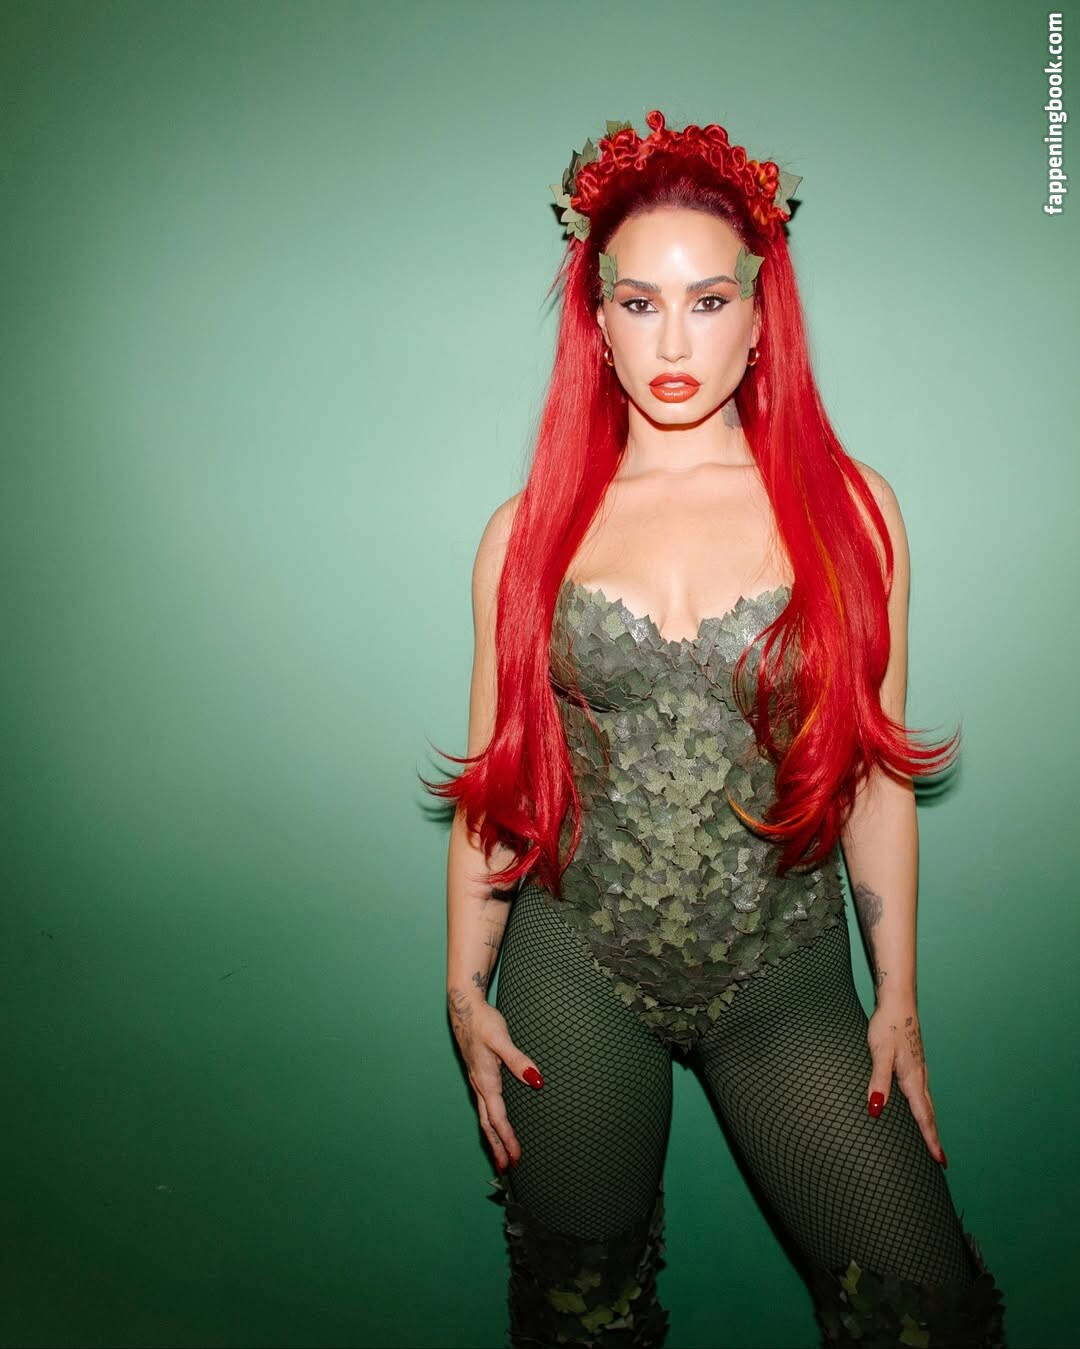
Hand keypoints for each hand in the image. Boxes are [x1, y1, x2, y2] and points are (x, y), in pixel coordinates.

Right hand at [447, 990, 543, 1172]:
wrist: (463, 1007)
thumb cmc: (483, 1021)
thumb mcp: (501, 1039)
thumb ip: (518, 1060)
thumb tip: (536, 1081)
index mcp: (485, 1081)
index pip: (498, 1118)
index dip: (507, 1139)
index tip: (516, 1158)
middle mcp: (479, 1085)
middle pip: (487, 1124)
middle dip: (497, 1146)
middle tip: (506, 1169)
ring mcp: (477, 1080)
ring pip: (484, 1116)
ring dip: (493, 1136)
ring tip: (501, 1154)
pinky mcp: (478, 1074)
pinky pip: (484, 1105)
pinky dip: (490, 1121)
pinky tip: (496, 1122)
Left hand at [866, 997, 946, 1166]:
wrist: (898, 1001)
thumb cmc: (887, 1025)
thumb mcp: (879, 1053)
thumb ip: (878, 1081)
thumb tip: (876, 1109)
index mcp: (913, 1078)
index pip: (923, 1116)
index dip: (930, 1139)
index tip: (940, 1161)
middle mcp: (920, 1077)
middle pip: (929, 1113)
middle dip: (933, 1137)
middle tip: (940, 1160)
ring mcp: (919, 1069)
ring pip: (926, 1103)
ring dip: (929, 1123)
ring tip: (931, 1140)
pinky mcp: (914, 1062)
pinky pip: (921, 1092)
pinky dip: (924, 1108)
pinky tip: (919, 1107)